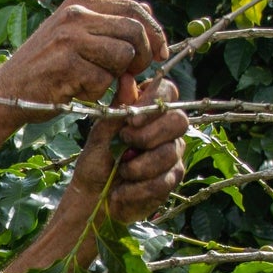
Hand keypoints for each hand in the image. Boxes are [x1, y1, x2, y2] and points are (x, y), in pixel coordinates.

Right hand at [0, 0, 168, 108]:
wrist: (6, 93)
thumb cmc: (44, 69)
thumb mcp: (71, 36)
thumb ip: (105, 26)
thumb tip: (148, 18)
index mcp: (78, 4)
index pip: (134, 7)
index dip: (155, 32)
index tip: (160, 54)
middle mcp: (74, 15)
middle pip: (135, 30)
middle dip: (143, 57)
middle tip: (132, 75)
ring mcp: (69, 38)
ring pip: (124, 55)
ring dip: (117, 77)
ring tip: (94, 82)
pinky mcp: (66, 64)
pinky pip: (104, 79)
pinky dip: (96, 93)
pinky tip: (76, 91)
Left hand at [73, 73, 187, 223]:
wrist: (93, 195)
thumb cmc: (97, 159)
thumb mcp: (101, 132)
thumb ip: (118, 108)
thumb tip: (127, 77)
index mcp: (149, 110)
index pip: (168, 91)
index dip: (153, 102)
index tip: (131, 121)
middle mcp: (167, 129)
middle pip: (179, 120)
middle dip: (148, 136)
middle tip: (125, 144)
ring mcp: (173, 152)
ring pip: (170, 153)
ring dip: (138, 165)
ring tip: (121, 170)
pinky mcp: (172, 178)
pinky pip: (164, 180)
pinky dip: (137, 188)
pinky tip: (123, 191)